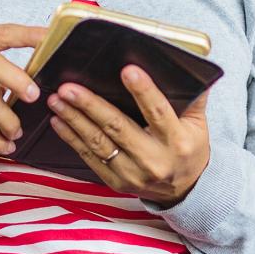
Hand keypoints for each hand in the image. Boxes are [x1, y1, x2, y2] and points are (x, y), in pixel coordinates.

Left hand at [46, 65, 210, 205]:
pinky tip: (59, 120)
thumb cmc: (188, 148)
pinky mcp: (116, 182)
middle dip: (90, 105)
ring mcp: (133, 174)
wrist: (183, 190)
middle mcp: (154, 160)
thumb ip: (192, 95)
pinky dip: (71, 138)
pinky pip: (89, 158)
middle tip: (69, 88)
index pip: (157, 112)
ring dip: (74, 119)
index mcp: (176, 141)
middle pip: (117, 128)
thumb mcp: (197, 123)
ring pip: (98, 143)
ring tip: (57, 100)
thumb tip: (183, 63)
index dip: (143, 91)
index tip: (127, 70)